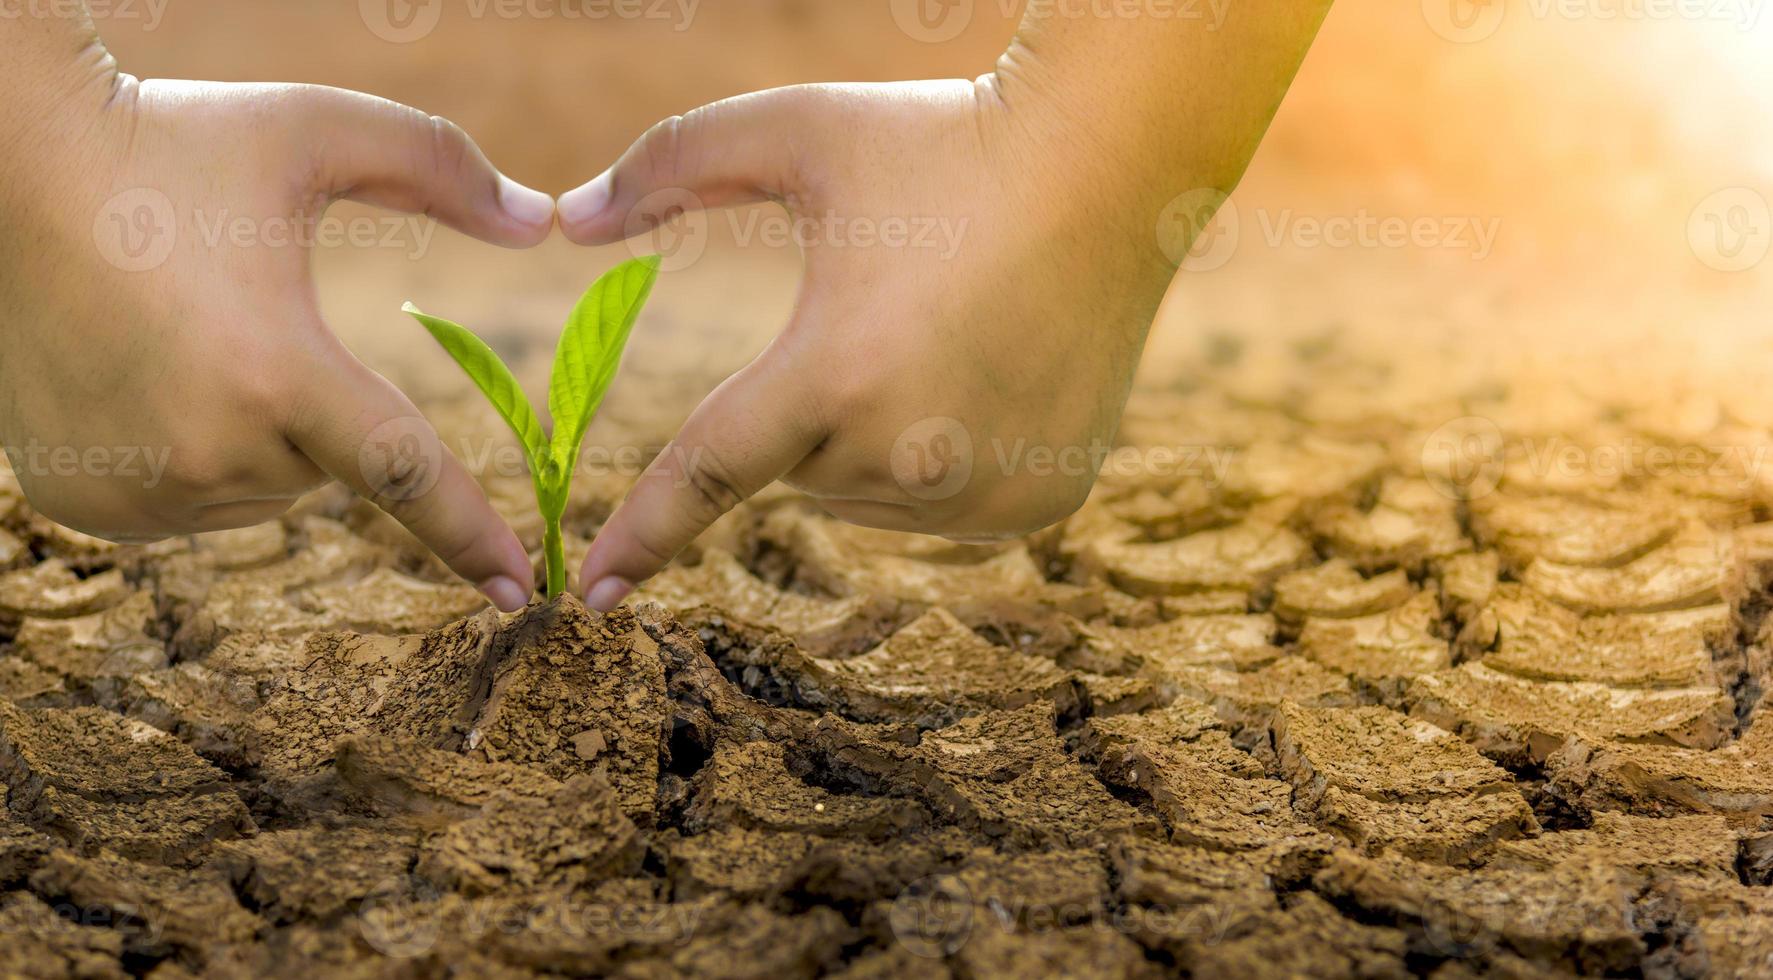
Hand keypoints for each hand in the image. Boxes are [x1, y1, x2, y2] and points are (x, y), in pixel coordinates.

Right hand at [0, 69, 551, 610]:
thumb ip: (439, 167)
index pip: (404, 476)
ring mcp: (136, 489)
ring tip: (177, 341)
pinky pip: (189, 503)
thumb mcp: (317, 131)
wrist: (7, 162)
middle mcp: (205, 450)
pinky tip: (140, 379)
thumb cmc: (175, 140)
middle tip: (234, 317)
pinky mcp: (84, 506)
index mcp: (276, 371)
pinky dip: (189, 456)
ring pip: (260, 488)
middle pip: (326, 466)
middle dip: (312, 404)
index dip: (471, 537)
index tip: (522, 592)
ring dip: (251, 433)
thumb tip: (541, 219)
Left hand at [559, 80, 1182, 609]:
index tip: (593, 594)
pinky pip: (945, 506)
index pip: (709, 472)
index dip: (643, 532)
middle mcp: (912, 452)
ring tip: (947, 336)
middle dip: (811, 403)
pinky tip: (991, 375)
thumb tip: (563, 220)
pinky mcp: (1039, 505)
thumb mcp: (798, 132)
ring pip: (870, 492)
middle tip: (884, 312)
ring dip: (875, 436)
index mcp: (836, 370)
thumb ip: (668, 167)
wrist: (1111, 165)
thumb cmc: (940, 139)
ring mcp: (985, 489)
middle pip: (800, 467)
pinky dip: (944, 458)